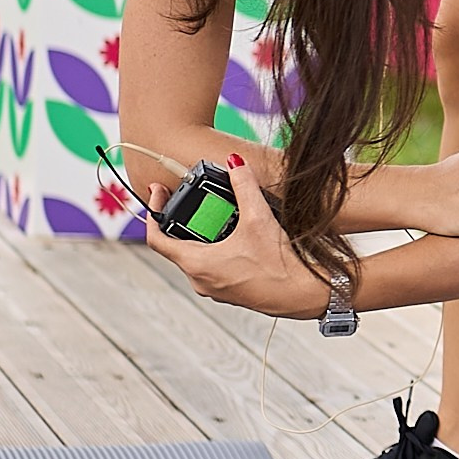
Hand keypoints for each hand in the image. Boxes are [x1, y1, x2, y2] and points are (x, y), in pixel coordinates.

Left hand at [146, 155, 331, 317]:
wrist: (304, 295)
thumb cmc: (280, 267)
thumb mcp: (259, 219)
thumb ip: (244, 186)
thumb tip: (235, 163)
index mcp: (196, 264)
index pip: (156, 239)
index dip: (154, 211)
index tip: (159, 193)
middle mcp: (199, 280)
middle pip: (177, 244)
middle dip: (185, 219)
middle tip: (196, 199)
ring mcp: (214, 288)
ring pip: (196, 256)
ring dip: (202, 234)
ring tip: (219, 216)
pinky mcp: (230, 291)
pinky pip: (212, 266)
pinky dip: (216, 248)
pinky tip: (238, 237)